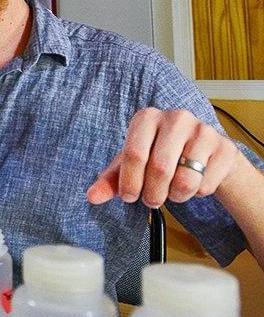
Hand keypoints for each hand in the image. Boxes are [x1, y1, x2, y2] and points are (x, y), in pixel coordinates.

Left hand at [87, 107, 241, 207]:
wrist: (205, 154)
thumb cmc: (162, 156)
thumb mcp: (133, 165)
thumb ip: (111, 180)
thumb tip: (92, 196)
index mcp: (147, 117)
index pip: (133, 153)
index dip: (130, 182)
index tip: (130, 196)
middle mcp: (176, 117)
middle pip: (159, 168)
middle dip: (152, 194)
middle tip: (152, 200)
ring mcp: (203, 130)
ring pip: (185, 180)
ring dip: (175, 196)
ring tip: (172, 191)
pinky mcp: (224, 147)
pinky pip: (206, 185)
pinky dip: (197, 194)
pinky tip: (194, 182)